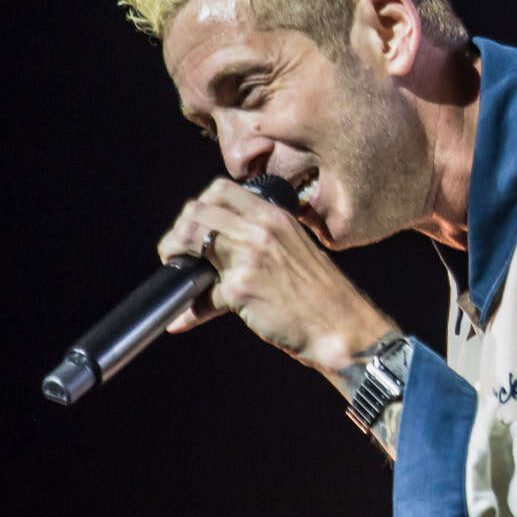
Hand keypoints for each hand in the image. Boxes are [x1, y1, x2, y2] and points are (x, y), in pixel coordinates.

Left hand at [156, 178, 397, 379]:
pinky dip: (189, 310)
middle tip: (178, 252)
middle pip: (198, 210)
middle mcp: (261, 229)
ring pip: (192, 238)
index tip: (195, 227)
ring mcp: (249, 256)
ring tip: (179, 274)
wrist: (342, 326)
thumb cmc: (322, 296)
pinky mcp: (241, 288)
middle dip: (179, 231)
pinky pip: (202, 294)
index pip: (220, 190)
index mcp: (274, 216)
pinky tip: (184, 319)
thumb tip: (218, 255)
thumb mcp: (294, 252)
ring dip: (174, 255)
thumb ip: (260, 243)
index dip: (200, 207)